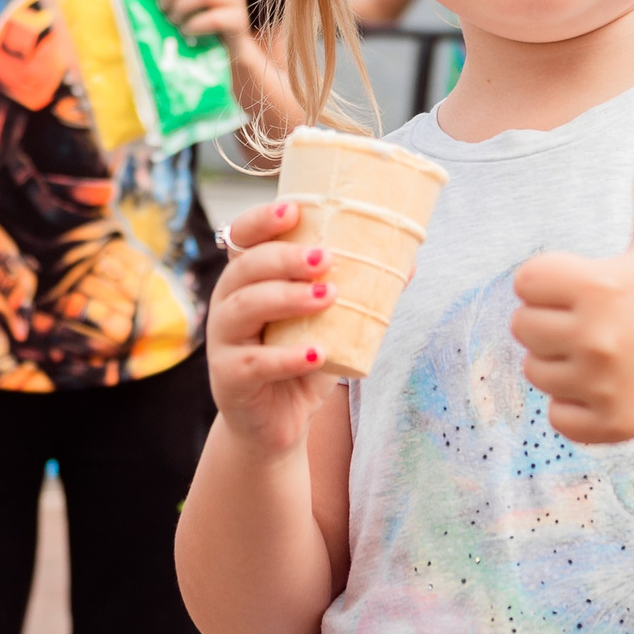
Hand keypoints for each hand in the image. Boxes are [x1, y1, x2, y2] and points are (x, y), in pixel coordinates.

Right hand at [204, 199, 341, 455]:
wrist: (277, 423)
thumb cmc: (302, 362)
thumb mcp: (330, 324)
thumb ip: (358, 296)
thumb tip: (409, 263)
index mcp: (248, 281)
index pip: (243, 238)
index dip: (261, 220)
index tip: (293, 210)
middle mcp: (228, 304)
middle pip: (245, 269)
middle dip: (283, 258)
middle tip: (325, 257)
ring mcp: (224, 341)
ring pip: (244, 308)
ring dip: (286, 298)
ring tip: (328, 296)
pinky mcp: (229, 378)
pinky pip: (254, 362)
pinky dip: (287, 357)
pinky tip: (317, 353)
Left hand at [511, 128, 633, 442]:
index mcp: (596, 284)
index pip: (524, 283)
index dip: (548, 283)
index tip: (584, 286)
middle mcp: (596, 335)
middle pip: (521, 328)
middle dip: (549, 324)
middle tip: (593, 322)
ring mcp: (601, 382)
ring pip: (535, 372)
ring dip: (560, 365)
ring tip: (603, 353)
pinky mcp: (609, 422)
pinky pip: (556, 416)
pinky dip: (574, 407)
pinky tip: (608, 386)